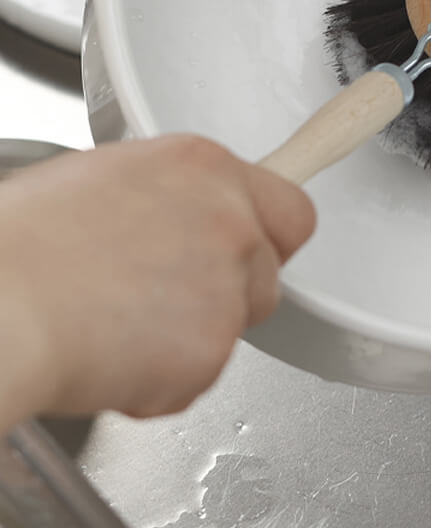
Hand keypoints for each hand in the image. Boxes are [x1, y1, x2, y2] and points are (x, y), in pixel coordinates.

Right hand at [0, 136, 315, 426]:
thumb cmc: (23, 243)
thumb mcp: (108, 180)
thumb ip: (170, 197)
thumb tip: (178, 219)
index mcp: (204, 166)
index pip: (288, 206)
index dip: (266, 236)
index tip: (251, 250)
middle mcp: (231, 219)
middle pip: (268, 270)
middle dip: (229, 292)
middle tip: (166, 300)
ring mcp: (227, 285)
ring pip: (237, 324)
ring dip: (193, 335)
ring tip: (118, 326)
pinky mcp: (210, 349)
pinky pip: (199, 375)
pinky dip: (161, 380)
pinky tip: (109, 359)